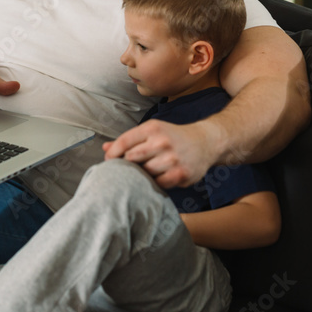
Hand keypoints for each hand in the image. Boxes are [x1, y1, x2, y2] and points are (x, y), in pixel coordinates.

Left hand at [103, 119, 218, 188]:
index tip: (109, 161)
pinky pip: (158, 183)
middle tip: (130, 168)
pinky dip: (155, 182)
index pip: (124, 141)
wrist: (205, 142)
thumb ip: (129, 140)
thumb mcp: (153, 132)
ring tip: (147, 171)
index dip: (113, 153)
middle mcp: (161, 142)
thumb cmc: (174, 137)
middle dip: (128, 165)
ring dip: (143, 175)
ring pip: (144, 172)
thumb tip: (105, 148)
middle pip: (131, 159)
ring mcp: (171, 158)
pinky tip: (159, 177)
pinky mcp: (180, 174)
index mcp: (152, 128)